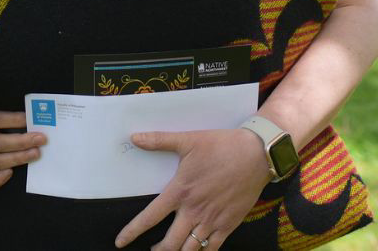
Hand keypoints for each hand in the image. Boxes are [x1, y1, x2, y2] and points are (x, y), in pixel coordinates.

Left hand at [114, 128, 269, 249]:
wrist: (256, 154)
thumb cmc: (221, 146)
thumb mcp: (188, 140)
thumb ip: (159, 141)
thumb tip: (134, 138)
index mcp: (180, 191)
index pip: (150, 217)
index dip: (132, 231)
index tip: (120, 242)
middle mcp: (194, 210)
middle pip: (170, 243)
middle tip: (152, 250)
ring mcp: (213, 220)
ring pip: (190, 249)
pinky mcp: (229, 224)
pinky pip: (213, 248)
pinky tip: (196, 250)